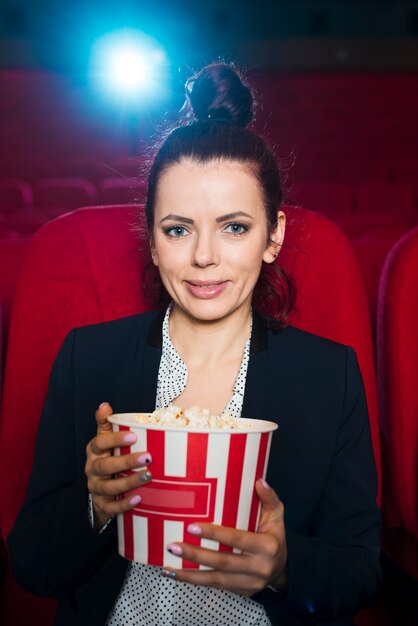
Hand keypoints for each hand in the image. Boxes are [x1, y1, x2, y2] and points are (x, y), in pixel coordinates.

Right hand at [85, 402, 152, 529]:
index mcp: (94, 451)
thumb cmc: (107, 457)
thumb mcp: (105, 440)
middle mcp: (93, 469)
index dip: (115, 440)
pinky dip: (124, 504)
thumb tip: (105, 405)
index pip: (100, 443)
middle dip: (127, 461)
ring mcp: (96, 488)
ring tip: (148, 476)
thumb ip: (107, 424)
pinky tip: (138, 499)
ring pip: (109, 487)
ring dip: (129, 482)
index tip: (134, 436)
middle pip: (106, 466)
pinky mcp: (102, 504)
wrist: (99, 489)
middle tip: (148, 457)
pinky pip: (111, 507)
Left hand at [162, 479, 287, 594]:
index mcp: (267, 546)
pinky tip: (177, 575)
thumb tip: (260, 481)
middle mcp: (258, 567)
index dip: (214, 534)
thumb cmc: (275, 535)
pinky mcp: (241, 591)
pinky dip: (195, 582)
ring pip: (215, 580)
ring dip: (189, 574)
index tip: (192, 527)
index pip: (237, 539)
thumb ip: (269, 498)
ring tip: (168, 567)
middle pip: (222, 562)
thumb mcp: (277, 515)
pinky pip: (215, 587)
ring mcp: (249, 583)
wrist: (285, 568)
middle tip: (173, 546)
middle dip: (195, 555)